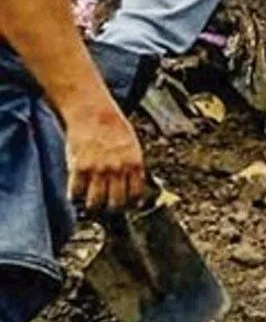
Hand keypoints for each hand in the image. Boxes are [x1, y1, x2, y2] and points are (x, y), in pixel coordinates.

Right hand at [64, 96, 146, 213]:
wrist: (93, 113)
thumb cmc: (113, 128)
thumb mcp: (133, 146)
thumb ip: (132, 166)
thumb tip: (134, 186)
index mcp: (134, 164)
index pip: (136, 195)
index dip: (130, 204)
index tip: (126, 206)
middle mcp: (118, 169)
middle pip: (116, 204)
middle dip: (111, 209)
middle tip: (106, 206)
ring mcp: (98, 170)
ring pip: (95, 203)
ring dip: (92, 206)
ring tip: (90, 202)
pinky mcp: (79, 168)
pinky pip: (75, 193)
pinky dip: (75, 196)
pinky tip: (76, 192)